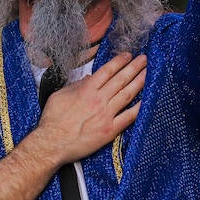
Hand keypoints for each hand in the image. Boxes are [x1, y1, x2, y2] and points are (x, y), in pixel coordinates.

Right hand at [30, 53, 146, 166]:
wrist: (52, 143)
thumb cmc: (52, 120)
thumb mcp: (59, 95)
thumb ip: (75, 85)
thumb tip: (87, 78)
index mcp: (86, 89)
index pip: (107, 71)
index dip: (119, 61)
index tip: (128, 55)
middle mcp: (98, 100)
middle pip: (120, 80)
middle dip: (134, 67)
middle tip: (144, 60)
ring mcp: (106, 115)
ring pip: (127, 95)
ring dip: (139, 82)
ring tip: (147, 73)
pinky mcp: (110, 130)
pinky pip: (128, 117)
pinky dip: (139, 108)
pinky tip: (146, 100)